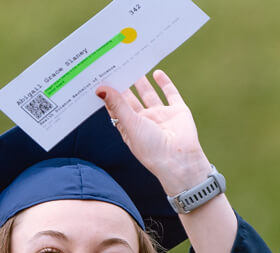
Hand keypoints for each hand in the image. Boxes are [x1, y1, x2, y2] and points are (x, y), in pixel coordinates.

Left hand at [96, 70, 212, 194]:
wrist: (180, 159)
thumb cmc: (151, 149)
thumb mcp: (130, 124)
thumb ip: (117, 105)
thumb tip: (99, 88)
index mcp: (131, 127)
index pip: (116, 107)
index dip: (109, 93)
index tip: (101, 77)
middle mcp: (145, 121)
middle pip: (132, 98)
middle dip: (125, 84)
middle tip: (117, 66)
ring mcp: (162, 116)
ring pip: (149, 94)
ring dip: (142, 82)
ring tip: (133, 65)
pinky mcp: (178, 112)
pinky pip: (171, 94)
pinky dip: (165, 83)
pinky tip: (157, 72)